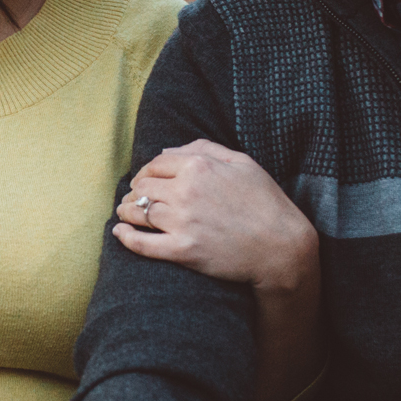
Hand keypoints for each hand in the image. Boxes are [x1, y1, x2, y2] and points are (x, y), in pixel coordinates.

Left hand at [114, 140, 315, 290]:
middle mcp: (186, 191)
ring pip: (139, 213)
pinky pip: (142, 244)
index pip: (156, 164)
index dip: (145, 172)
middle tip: (132, 197)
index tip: (143, 180)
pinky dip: (125, 238)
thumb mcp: (242, 163)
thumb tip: (168, 151)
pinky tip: (119, 233)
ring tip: (124, 212)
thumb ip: (205, 149)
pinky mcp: (183, 251)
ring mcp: (182, 222)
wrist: (282, 247)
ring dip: (127, 211)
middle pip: (143, 187)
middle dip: (135, 191)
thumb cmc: (266, 203)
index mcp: (199, 166)